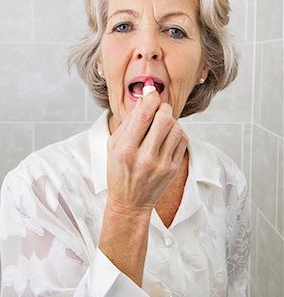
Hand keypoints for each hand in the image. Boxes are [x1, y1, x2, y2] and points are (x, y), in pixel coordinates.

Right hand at [106, 91, 188, 213]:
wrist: (130, 202)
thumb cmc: (118, 170)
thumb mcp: (113, 145)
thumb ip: (128, 121)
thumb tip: (145, 98)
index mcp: (126, 149)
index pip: (144, 114)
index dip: (151, 98)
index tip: (151, 94)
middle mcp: (145, 157)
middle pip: (165, 118)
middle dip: (163, 108)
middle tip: (158, 110)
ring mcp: (162, 164)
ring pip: (177, 128)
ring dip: (170, 121)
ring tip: (161, 126)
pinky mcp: (173, 168)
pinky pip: (183, 140)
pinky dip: (177, 133)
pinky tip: (167, 137)